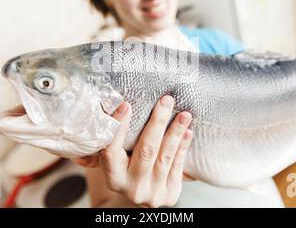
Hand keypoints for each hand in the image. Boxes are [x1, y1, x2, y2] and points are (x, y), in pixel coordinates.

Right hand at [72, 95, 193, 207]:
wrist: (140, 193)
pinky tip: (188, 131)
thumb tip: (108, 103)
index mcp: (113, 178)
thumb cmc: (125, 167)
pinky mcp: (170, 195)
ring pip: (166, 157)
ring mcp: (152, 193)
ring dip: (176, 132)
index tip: (126, 104)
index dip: (119, 127)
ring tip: (184, 114)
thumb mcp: (115, 158)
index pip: (112, 150)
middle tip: (166, 101)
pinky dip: (183, 147)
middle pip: (146, 151)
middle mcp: (132, 188)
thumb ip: (111, 138)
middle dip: (158, 122)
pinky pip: (178, 166)